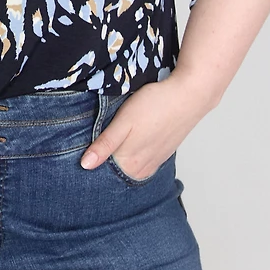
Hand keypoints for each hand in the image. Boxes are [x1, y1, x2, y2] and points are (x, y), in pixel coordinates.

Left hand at [80, 76, 211, 178]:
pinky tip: (129, 142)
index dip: (90, 161)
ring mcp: (154, 163)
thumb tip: (85, 165)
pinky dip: (132, 155)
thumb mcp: (123, 121)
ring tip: (110, 141)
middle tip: (94, 143)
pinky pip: (141, 161)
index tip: (80, 153)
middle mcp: (142, 169)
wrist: (189, 96)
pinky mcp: (161, 154)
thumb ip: (105, 145)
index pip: (101, 173)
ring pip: (128, 166)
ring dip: (117, 158)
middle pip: (114, 171)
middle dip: (102, 161)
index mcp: (130, 164)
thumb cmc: (155, 104)